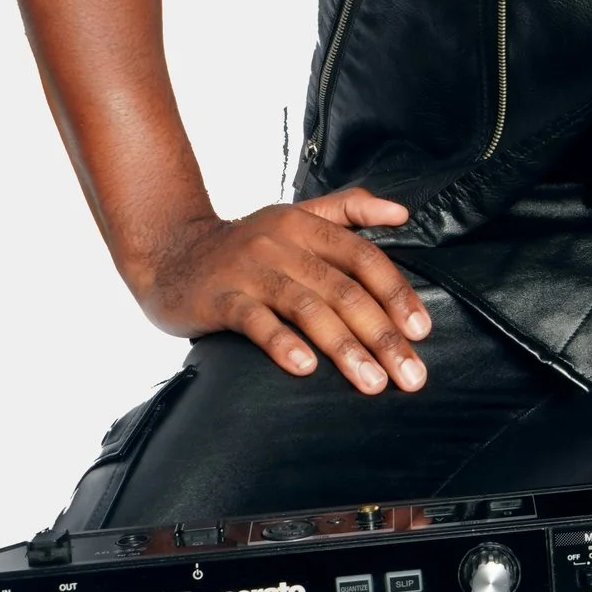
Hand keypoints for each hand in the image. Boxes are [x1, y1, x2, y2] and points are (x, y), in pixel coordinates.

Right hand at [134, 188, 432, 395]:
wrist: (169, 252)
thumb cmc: (245, 244)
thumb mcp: (297, 215)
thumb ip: (349, 209)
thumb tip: (402, 212)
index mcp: (306, 225)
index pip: (362, 257)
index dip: (395, 293)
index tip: (421, 330)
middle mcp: (281, 243)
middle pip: (342, 290)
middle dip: (382, 335)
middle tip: (409, 374)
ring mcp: (249, 270)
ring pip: (306, 308)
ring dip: (344, 347)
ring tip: (372, 381)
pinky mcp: (218, 298)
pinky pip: (254, 321)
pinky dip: (281, 342)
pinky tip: (304, 368)